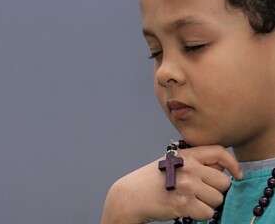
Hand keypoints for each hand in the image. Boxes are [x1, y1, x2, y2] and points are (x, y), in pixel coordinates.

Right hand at [101, 145, 242, 222]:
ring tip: (187, 200)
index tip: (237, 174)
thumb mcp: (171, 163)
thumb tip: (223, 169)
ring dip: (206, 204)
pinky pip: (207, 213)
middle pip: (223, 182)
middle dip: (215, 190)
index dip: (233, 163)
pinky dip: (198, 214)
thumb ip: (195, 163)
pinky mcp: (183, 203)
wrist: (130, 195)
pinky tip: (183, 208)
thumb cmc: (152, 180)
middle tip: (198, 192)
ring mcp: (186, 185)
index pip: (219, 152)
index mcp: (185, 155)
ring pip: (217, 199)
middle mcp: (188, 167)